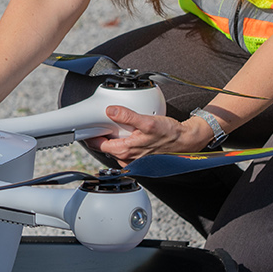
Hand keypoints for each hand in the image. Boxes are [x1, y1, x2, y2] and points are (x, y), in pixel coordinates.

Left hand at [88, 105, 202, 164]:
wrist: (186, 142)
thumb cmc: (170, 135)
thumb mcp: (147, 121)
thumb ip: (127, 116)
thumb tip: (111, 111)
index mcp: (125, 151)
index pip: (98, 145)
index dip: (90, 136)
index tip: (86, 128)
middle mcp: (127, 159)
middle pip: (105, 148)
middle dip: (100, 137)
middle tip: (99, 123)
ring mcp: (133, 160)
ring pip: (115, 150)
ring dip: (112, 140)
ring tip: (113, 127)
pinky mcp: (140, 159)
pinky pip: (125, 151)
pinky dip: (122, 143)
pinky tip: (128, 134)